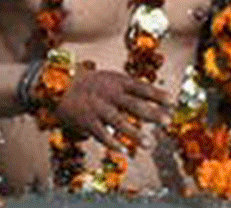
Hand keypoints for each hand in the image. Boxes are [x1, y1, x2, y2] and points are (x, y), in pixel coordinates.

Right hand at [53, 68, 169, 153]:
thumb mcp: (110, 80)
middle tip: (168, 121)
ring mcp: (96, 107)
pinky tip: (124, 151)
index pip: (140, 87)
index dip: (157, 95)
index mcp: (116, 81)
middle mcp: (107, 93)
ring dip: (134, 133)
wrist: (58, 86)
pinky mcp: (86, 120)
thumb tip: (157, 104)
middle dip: (151, 113)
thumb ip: (130, 90)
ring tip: (148, 144)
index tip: (172, 103)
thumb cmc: (91, 85)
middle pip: (133, 104)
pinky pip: (101, 133)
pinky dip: (112, 143)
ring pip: (118, 121)